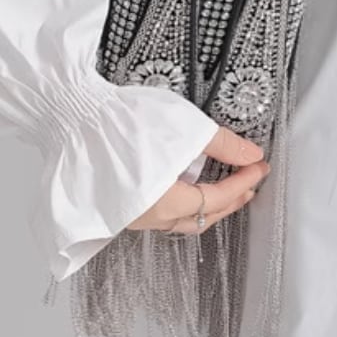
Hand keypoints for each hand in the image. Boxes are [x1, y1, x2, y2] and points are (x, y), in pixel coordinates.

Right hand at [126, 126, 269, 233]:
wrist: (77, 116)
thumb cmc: (126, 121)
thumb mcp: (188, 128)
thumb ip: (225, 146)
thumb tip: (251, 155)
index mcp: (163, 204)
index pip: (215, 199)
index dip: (243, 182)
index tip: (260, 167)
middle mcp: (144, 219)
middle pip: (199, 219)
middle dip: (230, 201)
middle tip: (250, 182)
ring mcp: (130, 214)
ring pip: (179, 220)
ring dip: (208, 205)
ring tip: (229, 185)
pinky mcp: (120, 203)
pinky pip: (161, 213)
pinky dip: (185, 202)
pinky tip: (193, 184)